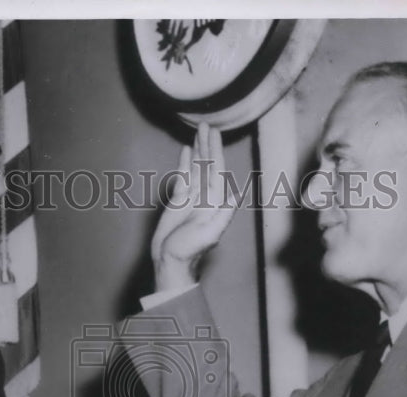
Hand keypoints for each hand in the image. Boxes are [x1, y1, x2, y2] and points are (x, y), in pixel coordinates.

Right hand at [151, 122, 236, 291]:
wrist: (171, 261)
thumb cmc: (190, 251)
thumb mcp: (210, 233)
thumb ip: (224, 214)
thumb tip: (235, 192)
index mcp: (215, 201)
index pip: (216, 170)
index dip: (215, 150)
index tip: (213, 133)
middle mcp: (206, 196)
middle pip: (208, 164)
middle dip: (207, 145)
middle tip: (206, 124)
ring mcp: (192, 197)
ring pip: (197, 168)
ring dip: (198, 150)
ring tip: (198, 131)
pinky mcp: (179, 201)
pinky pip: (184, 177)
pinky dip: (185, 163)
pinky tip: (187, 151)